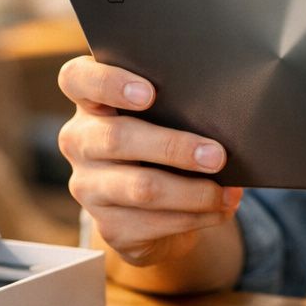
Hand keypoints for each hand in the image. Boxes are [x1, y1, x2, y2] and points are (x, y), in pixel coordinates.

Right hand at [57, 55, 240, 265]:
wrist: (159, 204)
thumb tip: (225, 118)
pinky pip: (153, 222)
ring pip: (140, 188)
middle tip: (216, 155)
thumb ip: (178, 105)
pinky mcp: (108, 226)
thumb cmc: (167, 138)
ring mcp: (88, 186)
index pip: (78, 79)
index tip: (148, 93)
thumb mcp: (166, 116)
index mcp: (91, 100)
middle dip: (173, 147)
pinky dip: (195, 216)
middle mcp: (80, 141)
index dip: (108, 82)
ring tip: (228, 191)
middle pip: (116, 138)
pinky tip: (220, 208)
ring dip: (192, 191)